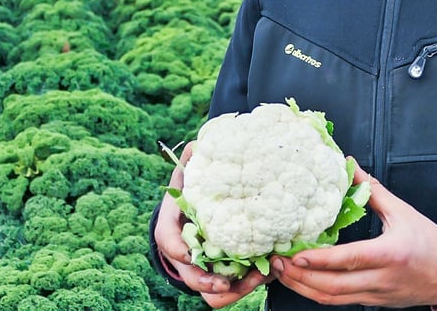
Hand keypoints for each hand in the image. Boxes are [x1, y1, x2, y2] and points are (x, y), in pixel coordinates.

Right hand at [152, 141, 272, 307]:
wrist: (200, 209)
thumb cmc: (194, 189)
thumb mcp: (191, 173)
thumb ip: (194, 159)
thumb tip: (199, 143)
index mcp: (172, 227)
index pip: (167, 241)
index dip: (177, 250)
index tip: (191, 254)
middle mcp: (186, 253)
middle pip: (192, 277)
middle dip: (209, 281)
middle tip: (230, 278)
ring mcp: (205, 267)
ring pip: (213, 293)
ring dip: (235, 290)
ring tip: (260, 275)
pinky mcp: (224, 273)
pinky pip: (233, 291)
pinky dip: (249, 285)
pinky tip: (269, 269)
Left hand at [271, 164, 436, 307]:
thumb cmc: (429, 241)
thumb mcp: (402, 212)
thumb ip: (372, 190)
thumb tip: (349, 166)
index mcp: (389, 254)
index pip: (349, 260)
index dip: (320, 260)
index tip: (296, 254)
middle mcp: (380, 279)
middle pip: (333, 286)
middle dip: (300, 277)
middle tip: (276, 262)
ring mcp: (375, 295)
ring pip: (332, 299)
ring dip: (303, 287)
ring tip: (281, 272)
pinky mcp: (372, 302)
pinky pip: (339, 301)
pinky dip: (317, 293)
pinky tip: (301, 281)